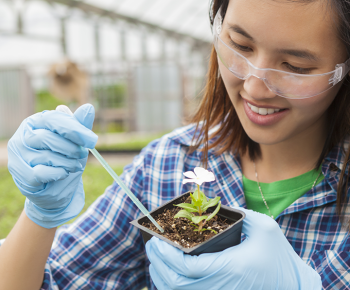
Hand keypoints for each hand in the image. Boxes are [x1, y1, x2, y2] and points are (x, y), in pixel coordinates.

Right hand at [8, 104, 97, 228]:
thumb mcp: (76, 141)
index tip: (92, 140)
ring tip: (74, 165)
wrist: (57, 187)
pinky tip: (63, 173)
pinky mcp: (20, 174)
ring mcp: (18, 155)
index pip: (53, 119)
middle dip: (71, 148)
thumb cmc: (65, 158)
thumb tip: (88, 107)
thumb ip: (81, 125)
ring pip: (46, 156)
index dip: (74, 129)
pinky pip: (41, 173)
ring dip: (67, 163)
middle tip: (82, 154)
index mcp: (36, 121)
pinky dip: (58, 173)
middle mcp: (23, 136)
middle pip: (47, 138)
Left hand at [146, 208, 321, 289]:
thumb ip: (235, 215)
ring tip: (157, 260)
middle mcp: (222, 288)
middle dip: (158, 266)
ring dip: (162, 279)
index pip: (186, 268)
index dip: (166, 255)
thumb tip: (209, 207)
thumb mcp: (263, 227)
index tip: (156, 242)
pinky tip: (170, 275)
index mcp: (230, 268)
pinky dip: (174, 288)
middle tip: (151, 248)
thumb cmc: (279, 256)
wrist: (293, 286)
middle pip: (177, 285)